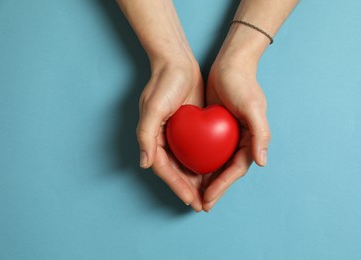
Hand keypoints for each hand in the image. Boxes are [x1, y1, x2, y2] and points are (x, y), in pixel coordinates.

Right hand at [137, 57, 204, 211]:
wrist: (178, 63)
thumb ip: (146, 136)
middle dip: (189, 190)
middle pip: (176, 171)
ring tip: (210, 196)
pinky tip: (215, 173)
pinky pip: (198, 151)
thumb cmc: (163, 84)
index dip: (177, 186)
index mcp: (153, 139)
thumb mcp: (153, 107)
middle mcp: (165, 140)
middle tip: (203, 205)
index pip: (165, 169)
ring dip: (197, 181)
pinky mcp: (191, 129)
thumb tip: (145, 164)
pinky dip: (205, 163)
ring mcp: (179, 136)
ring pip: (188, 164)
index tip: (191, 200)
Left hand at [202, 57, 270, 211]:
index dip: (223, 186)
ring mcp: (227, 136)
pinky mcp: (215, 129)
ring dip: (206, 180)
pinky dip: (200, 162)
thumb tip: (262, 162)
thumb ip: (260, 134)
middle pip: (226, 171)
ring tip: (193, 194)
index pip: (236, 169)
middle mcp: (240, 141)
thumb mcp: (253, 107)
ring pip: (216, 164)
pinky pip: (207, 151)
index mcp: (251, 139)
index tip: (208, 198)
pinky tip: (188, 169)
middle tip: (199, 204)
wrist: (230, 64)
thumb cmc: (242, 84)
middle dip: (214, 189)